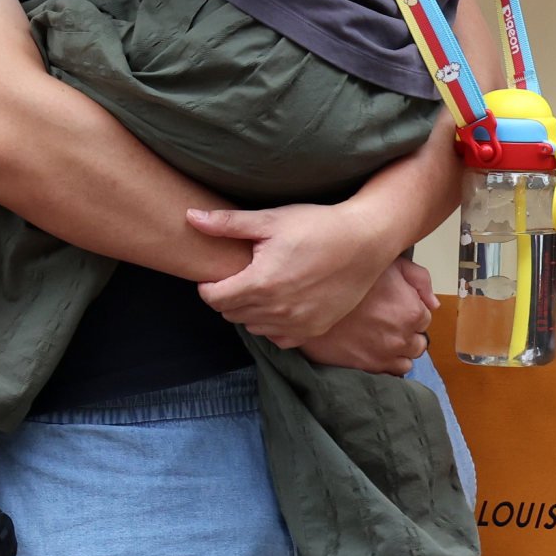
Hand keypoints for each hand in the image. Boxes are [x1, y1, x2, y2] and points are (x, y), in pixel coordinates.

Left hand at [194, 199, 404, 346]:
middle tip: (241, 275)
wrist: (366, 241)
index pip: (213, 298)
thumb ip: (227, 224)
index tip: (217, 273)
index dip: (209, 286)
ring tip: (262, 286)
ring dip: (249, 311)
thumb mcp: (271, 219)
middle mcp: (275, 311)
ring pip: (252, 327)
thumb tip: (190, 217)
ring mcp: (296, 324)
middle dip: (228, 296)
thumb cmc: (318, 225)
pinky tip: (281, 301)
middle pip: (230, 313)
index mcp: (260, 284)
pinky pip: (278, 337)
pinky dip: (273, 324)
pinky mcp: (314, 331)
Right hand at [297, 254, 440, 375]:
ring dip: (400, 351)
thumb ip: (418, 279)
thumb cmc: (350, 277)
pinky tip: (375, 351)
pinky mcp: (368, 368)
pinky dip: (387, 364)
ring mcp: (386, 355)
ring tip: (382, 339)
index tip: (398, 308)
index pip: (426, 318)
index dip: (412, 311)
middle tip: (389, 323)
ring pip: (407, 360)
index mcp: (412, 311)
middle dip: (409, 333)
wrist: (311, 301)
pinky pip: (390, 373)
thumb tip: (433, 303)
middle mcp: (402, 337)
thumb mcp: (390, 264)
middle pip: (419, 342)